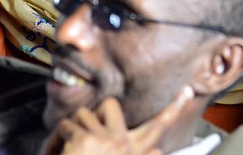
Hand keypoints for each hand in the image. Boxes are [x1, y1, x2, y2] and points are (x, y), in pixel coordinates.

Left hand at [42, 89, 191, 154]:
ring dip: (72, 130)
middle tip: (86, 127)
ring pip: (82, 113)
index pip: (159, 127)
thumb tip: (157, 149)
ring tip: (68, 150)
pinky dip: (56, 139)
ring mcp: (104, 140)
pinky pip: (65, 125)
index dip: (174, 108)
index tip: (186, 92)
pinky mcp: (84, 140)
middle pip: (111, 105)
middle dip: (95, 112)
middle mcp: (123, 144)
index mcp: (134, 152)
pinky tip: (57, 153)